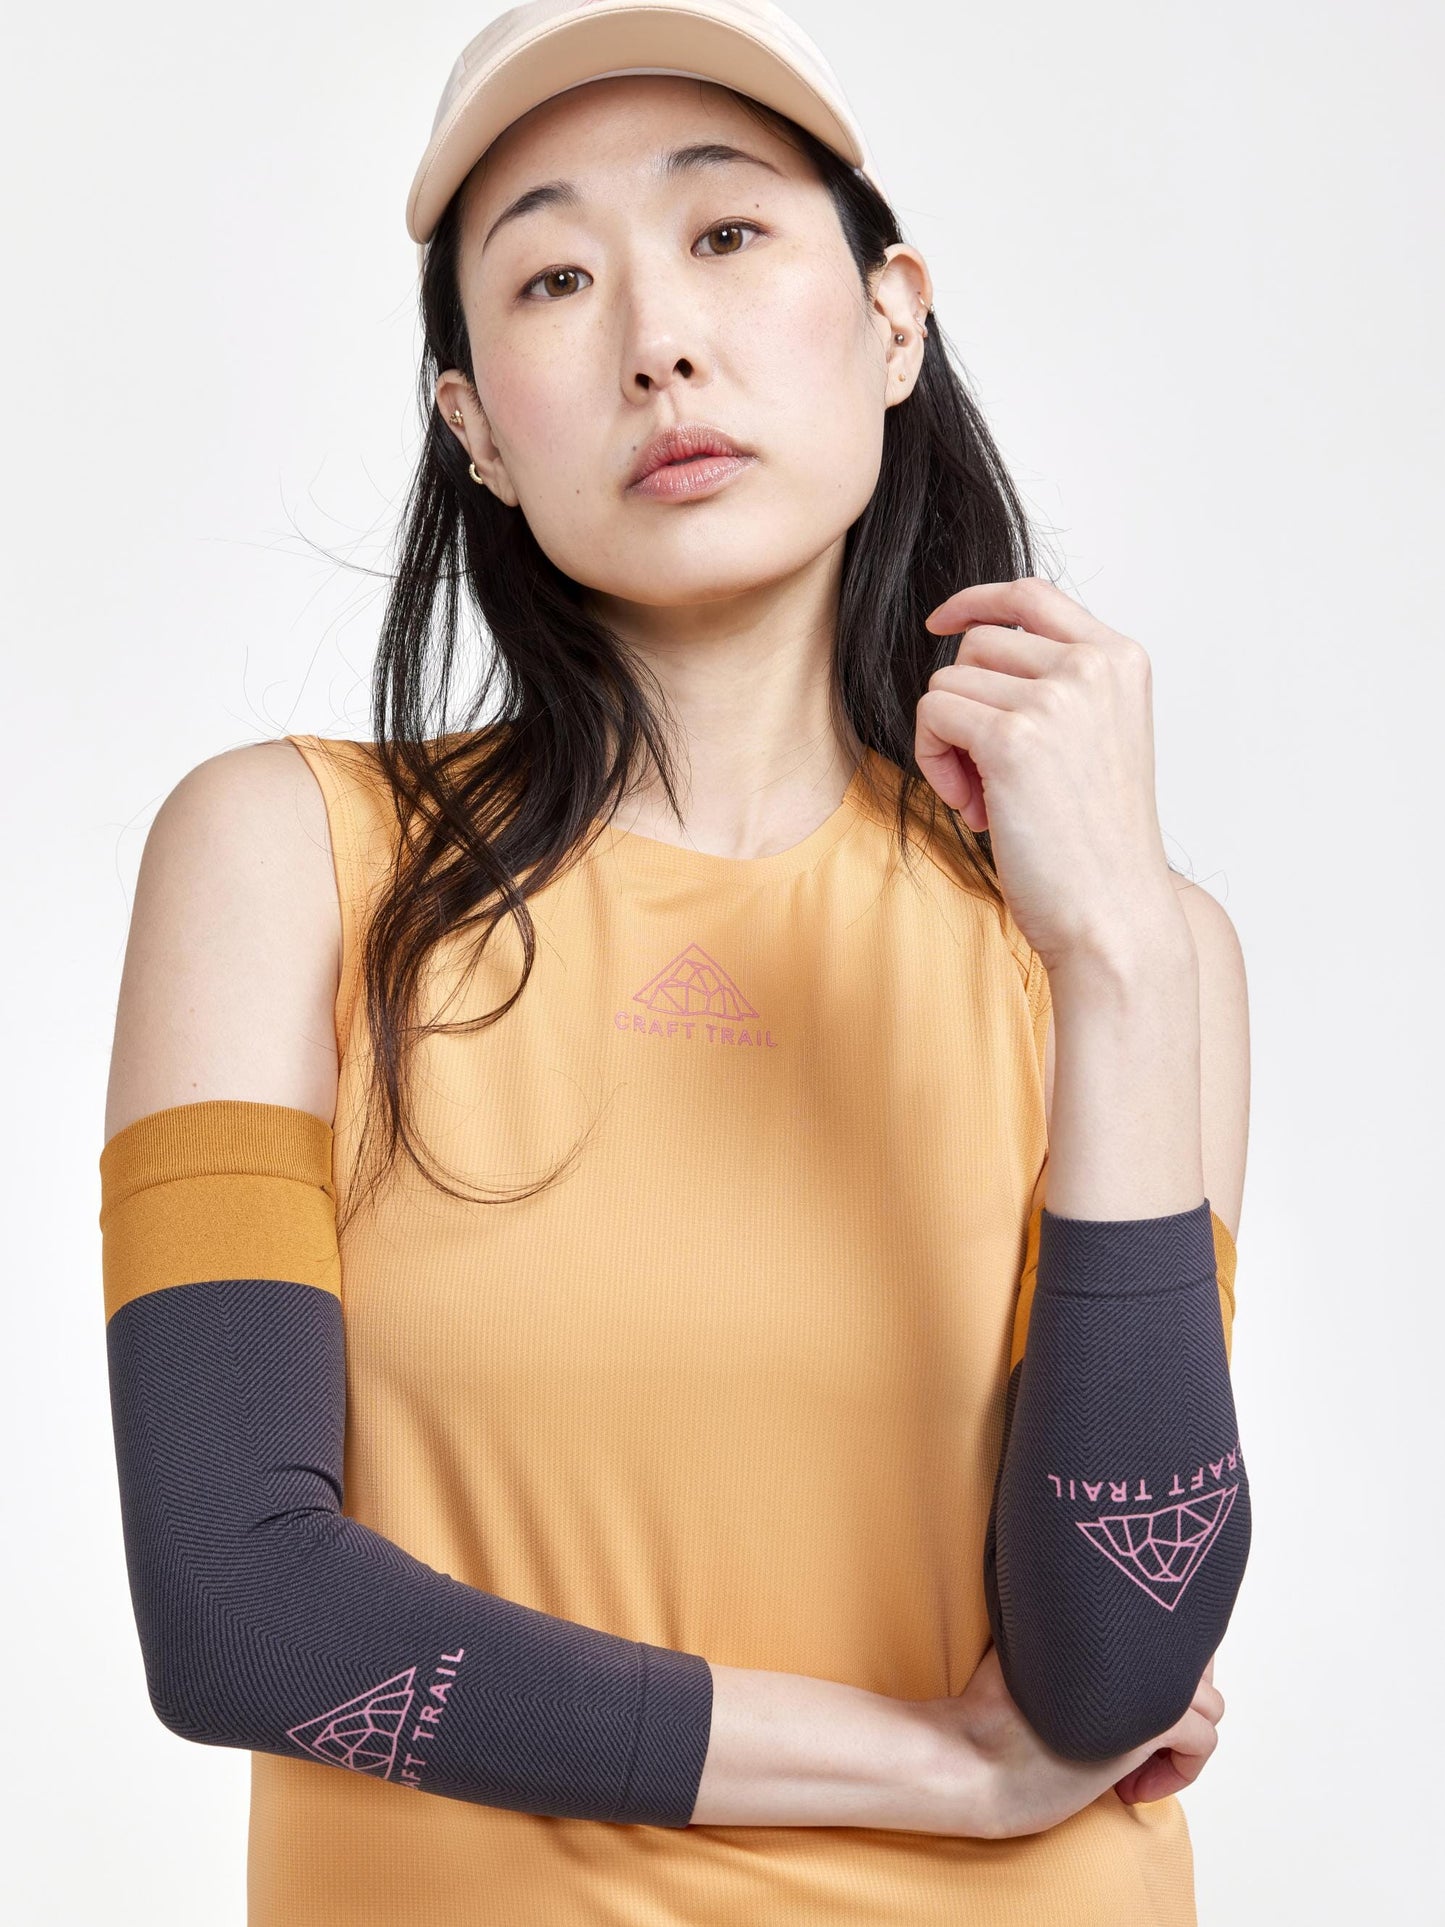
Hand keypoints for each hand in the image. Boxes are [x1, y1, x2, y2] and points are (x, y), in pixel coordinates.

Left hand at [916, 576, 1182, 971]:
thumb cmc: (1095, 845)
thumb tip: (969, 657)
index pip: (1033, 594)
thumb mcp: (1095, 740)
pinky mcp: (1012, 737)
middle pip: (977, 644)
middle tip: (988, 775)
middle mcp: (1093, 667)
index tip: (940, 624)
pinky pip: (933, 715)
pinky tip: (975, 808)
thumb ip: (1056, 687)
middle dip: (964, 704)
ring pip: (947, 683)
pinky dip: (935, 762)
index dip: (976, 601)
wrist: (1113, 915)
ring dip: (947, 743)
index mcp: (1121, 660)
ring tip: (989, 799)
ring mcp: (1056, 697)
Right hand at [927, 1643, 1224, 1839]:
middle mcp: (1129, 1644)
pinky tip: (1131, 1787)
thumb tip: (1067, 1612)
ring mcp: (1143, 1682)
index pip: (1170, 1625)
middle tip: (1142, 1728)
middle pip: (1196, 1660)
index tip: (1138, 1693)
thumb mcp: (1023, 1650)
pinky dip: (1181, 1770)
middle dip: (1179, 1696)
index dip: (1166, 1658)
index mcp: (1098, 1623)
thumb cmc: (987, 1714)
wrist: (972, 1759)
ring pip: (1209, 1702)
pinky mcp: (1151, 1725)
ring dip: (1181, 1735)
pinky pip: (1202, 1740)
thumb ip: (1059, 1629)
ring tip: (1137, 1762)